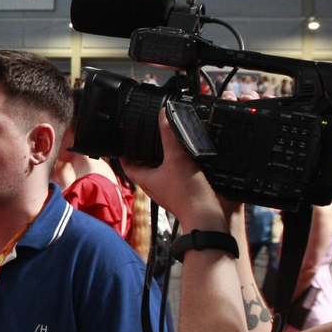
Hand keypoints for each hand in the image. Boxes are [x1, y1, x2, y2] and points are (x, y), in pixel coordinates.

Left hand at [123, 91, 258, 231]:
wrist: (209, 217)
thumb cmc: (188, 195)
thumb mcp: (176, 159)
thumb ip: (170, 135)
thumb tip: (163, 114)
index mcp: (147, 180)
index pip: (128, 165)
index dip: (124, 154)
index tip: (123, 141)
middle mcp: (157, 185)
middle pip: (145, 166)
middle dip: (145, 152)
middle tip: (146, 136)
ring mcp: (172, 189)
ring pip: (162, 170)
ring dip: (164, 157)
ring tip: (167, 141)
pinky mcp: (187, 190)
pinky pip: (179, 174)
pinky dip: (181, 164)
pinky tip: (190, 155)